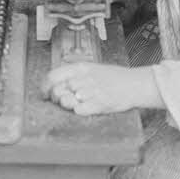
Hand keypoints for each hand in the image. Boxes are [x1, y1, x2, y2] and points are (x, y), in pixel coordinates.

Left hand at [44, 61, 161, 114]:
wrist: (135, 84)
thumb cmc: (114, 77)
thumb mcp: (92, 68)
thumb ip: (73, 74)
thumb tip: (54, 84)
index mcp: (81, 67)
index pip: (53, 76)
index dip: (45, 86)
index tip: (44, 93)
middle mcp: (84, 78)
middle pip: (57, 90)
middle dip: (56, 97)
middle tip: (63, 99)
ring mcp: (92, 91)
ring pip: (66, 101)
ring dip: (68, 104)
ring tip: (77, 102)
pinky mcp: (99, 104)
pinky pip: (79, 110)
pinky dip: (79, 110)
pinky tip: (86, 107)